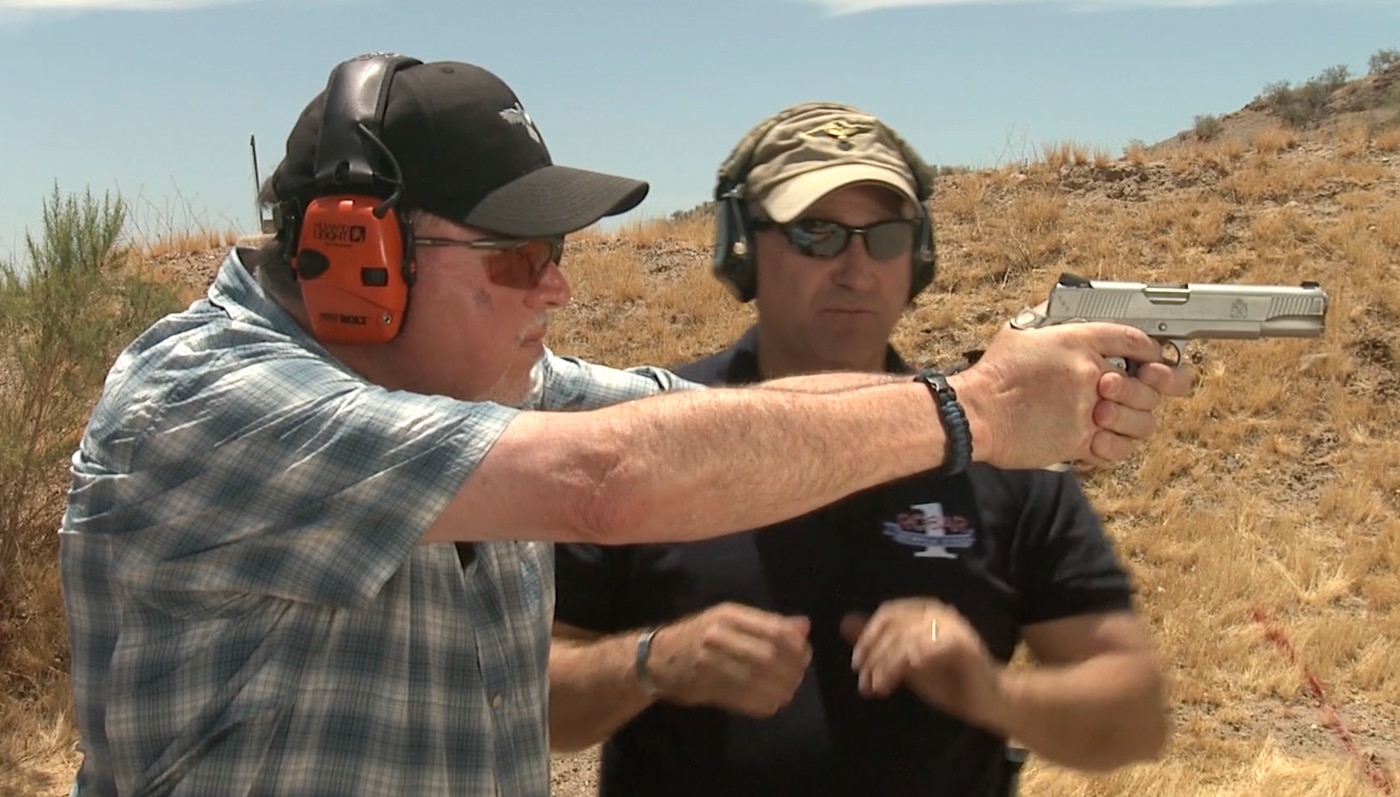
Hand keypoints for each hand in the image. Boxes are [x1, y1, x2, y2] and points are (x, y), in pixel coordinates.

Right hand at [647, 602, 811, 717]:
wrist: (656, 658)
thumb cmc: (698, 636)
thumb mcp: (730, 620)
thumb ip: (768, 623)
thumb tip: (804, 626)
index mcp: (729, 615)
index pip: (774, 630)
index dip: (796, 646)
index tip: (804, 655)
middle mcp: (719, 635)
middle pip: (768, 655)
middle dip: (791, 670)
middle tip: (798, 677)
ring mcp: (710, 661)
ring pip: (758, 678)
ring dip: (780, 689)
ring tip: (787, 691)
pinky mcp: (705, 686)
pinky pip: (743, 698)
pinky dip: (763, 703)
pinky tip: (771, 702)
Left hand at [841, 598, 1005, 732]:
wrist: (987, 699)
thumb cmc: (947, 680)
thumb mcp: (904, 662)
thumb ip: (879, 643)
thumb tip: (845, 622)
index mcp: (924, 610)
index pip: (888, 613)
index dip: (868, 637)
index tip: (857, 664)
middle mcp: (938, 612)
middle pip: (894, 627)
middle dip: (874, 657)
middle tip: (864, 684)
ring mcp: (952, 626)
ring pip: (906, 640)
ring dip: (886, 666)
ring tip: (878, 689)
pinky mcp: (963, 645)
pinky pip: (927, 649)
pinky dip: (909, 662)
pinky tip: (897, 679)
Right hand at [950, 318, 1195, 468]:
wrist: (976, 413)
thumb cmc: (993, 375)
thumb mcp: (1020, 331)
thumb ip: (1048, 318)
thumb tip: (1061, 307)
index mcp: (1078, 341)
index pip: (1136, 340)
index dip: (1152, 351)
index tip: (1153, 359)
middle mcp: (1089, 374)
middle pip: (1149, 383)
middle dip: (1150, 389)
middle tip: (1141, 392)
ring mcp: (1087, 410)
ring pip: (1141, 420)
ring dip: (1135, 420)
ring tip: (1118, 418)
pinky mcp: (1079, 441)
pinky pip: (1118, 448)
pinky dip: (1116, 447)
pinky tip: (1104, 440)